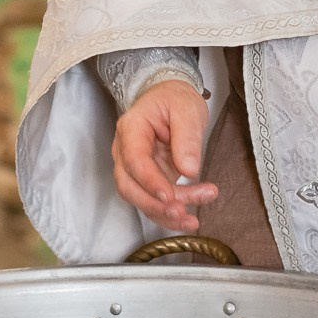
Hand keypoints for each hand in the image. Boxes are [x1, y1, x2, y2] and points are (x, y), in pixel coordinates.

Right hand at [111, 77, 217, 232]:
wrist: (171, 98)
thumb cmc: (175, 99)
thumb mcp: (187, 108)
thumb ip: (187, 137)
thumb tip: (189, 170)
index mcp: (131, 128)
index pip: (134, 160)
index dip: (150, 182)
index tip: (171, 197)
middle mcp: (125, 151)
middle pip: (130, 186)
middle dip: (155, 204)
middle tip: (183, 212)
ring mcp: (134, 167)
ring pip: (140, 199)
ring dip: (164, 214)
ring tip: (192, 219)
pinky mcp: (146, 179)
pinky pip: (152, 201)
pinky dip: (168, 214)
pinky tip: (188, 219)